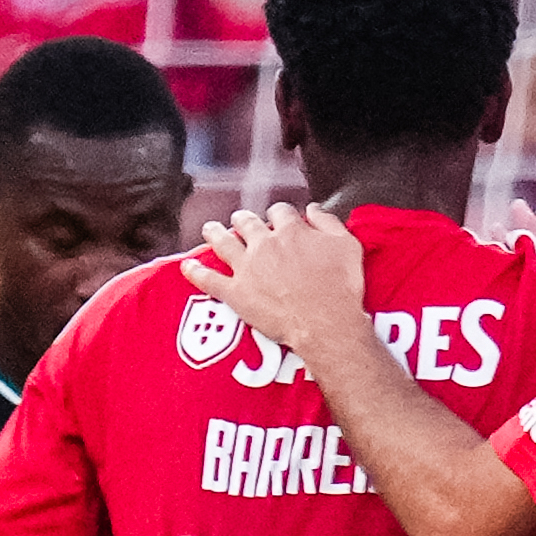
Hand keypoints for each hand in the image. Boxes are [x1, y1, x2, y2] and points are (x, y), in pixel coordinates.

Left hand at [203, 199, 368, 355]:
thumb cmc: (341, 290)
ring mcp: (247, 268)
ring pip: (223, 243)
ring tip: (210, 229)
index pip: (280, 212)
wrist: (326, 325)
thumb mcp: (348, 246)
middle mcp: (265, 244)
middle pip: (247, 222)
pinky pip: (209, 279)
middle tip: (243, 222)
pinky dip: (196, 272)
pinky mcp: (236, 293)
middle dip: (245, 220)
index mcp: (291, 232)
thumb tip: (315, 210)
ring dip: (215, 233)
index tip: (281, 219)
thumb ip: (329, 223)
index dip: (280, 214)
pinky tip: (188, 266)